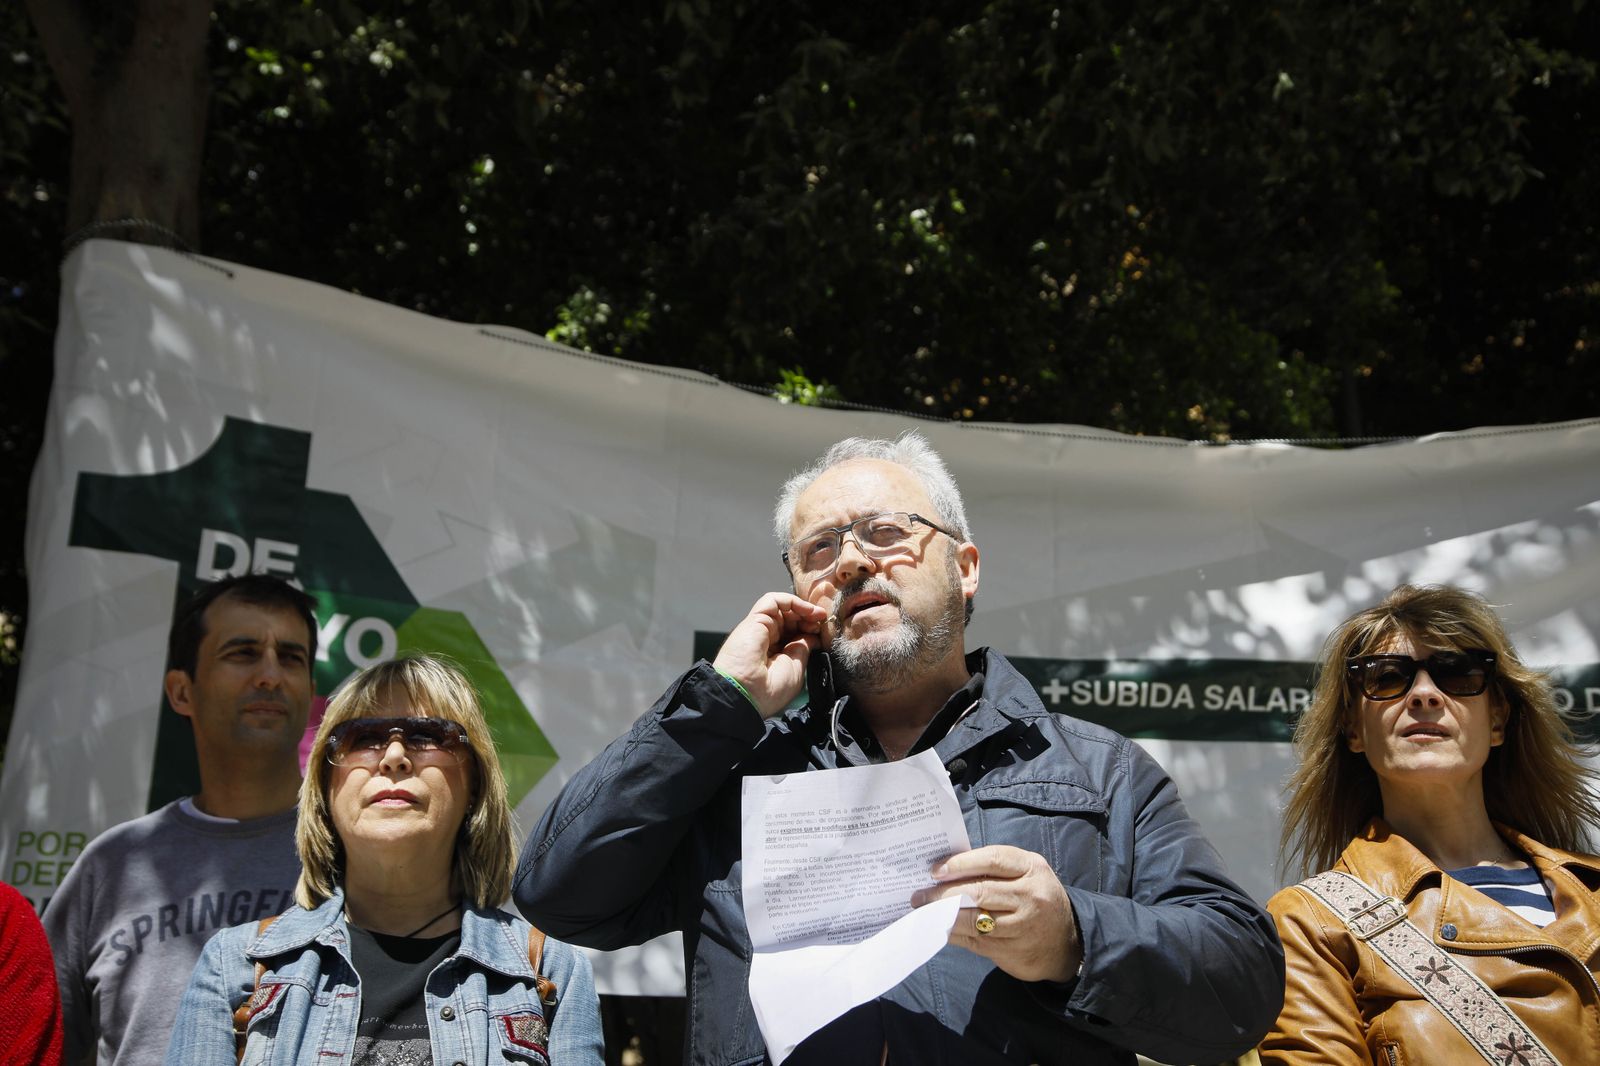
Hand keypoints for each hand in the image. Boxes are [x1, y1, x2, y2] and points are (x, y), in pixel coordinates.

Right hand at [711, 593, 827, 717]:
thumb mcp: (795, 668)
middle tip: (822, 621)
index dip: (808, 629)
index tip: (822, 632)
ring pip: (782, 608)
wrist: (745, 694)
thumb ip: (803, 648)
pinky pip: (773, 600)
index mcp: (774, 654)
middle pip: (789, 619)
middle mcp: (765, 639)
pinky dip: (792, 600)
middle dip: (808, 617)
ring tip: (817, 615)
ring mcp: (759, 628)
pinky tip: (807, 610)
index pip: (793, 633)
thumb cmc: (768, 690)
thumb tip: (813, 635)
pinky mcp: (755, 619)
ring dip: (802, 608)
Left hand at [911, 844, 1080, 983]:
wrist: (1067, 942)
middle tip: (920, 895)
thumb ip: (995, 868)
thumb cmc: (1036, 898)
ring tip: (924, 911)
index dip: (961, 863)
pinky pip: (975, 941)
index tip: (936, 870)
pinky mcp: (1012, 951)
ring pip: (974, 920)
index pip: (993, 860)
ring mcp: (1022, 926)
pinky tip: (940, 927)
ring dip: (943, 915)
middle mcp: (1030, 896)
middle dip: (944, 893)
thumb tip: (947, 869)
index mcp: (1032, 869)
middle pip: (979, 891)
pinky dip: (953, 933)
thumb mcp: (1026, 873)